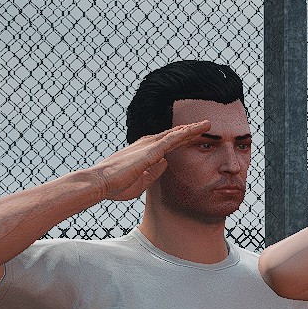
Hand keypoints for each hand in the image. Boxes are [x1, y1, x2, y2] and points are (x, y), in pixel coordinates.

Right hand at [84, 123, 207, 200]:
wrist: (101, 183)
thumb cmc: (116, 185)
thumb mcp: (141, 181)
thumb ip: (155, 171)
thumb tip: (166, 162)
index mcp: (145, 153)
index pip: (167, 144)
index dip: (181, 139)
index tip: (193, 136)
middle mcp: (147, 145)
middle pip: (173, 136)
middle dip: (189, 130)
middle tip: (204, 125)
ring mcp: (149, 146)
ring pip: (175, 135)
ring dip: (191, 129)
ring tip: (207, 124)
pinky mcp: (150, 150)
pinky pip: (172, 139)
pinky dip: (184, 133)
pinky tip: (195, 129)